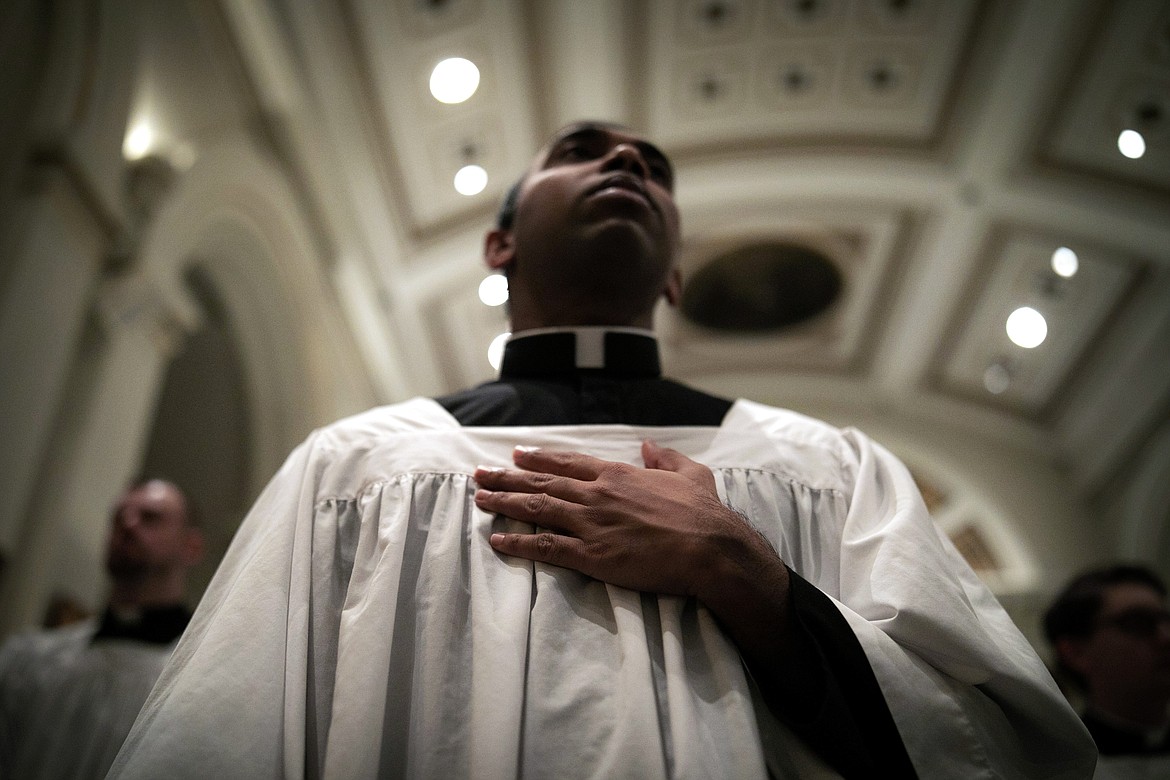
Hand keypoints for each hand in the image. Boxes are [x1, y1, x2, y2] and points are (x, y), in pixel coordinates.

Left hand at [474, 440, 749, 598]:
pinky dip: (519, 544)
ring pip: (538, 510)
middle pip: (542, 484)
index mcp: (617, 475)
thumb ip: (665, 458)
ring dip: (505, 504)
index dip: (539, 459)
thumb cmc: (703, 513)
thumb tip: (648, 445)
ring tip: (479, 500)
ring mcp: (592, 525)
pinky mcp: (592, 556)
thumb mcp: (691, 474)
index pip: (568, 463)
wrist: (709, 547)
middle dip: (508, 479)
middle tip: (480, 474)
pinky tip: (498, 541)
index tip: (516, 455)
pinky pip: (546, 547)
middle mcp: (597, 495)